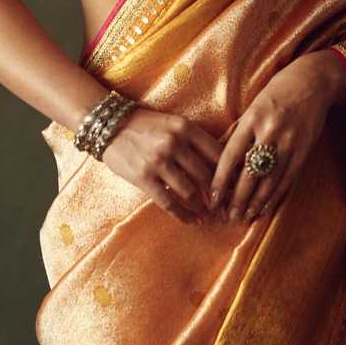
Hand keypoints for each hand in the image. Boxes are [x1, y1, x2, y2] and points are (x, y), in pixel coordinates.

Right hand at [100, 105, 222, 225]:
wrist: (109, 125)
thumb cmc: (145, 125)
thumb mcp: (173, 123)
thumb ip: (193, 140)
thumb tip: (219, 165)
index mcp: (185, 127)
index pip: (217, 153)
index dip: (229, 172)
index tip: (236, 185)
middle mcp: (174, 143)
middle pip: (206, 175)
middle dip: (218, 194)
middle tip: (226, 206)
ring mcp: (158, 161)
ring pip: (190, 191)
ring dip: (203, 207)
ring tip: (210, 215)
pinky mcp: (143, 177)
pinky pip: (168, 202)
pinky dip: (183, 215)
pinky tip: (191, 220)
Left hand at [207, 50, 345, 222]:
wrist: (312, 83)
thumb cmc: (276, 92)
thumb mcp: (252, 106)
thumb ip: (237, 132)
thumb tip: (216, 157)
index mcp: (253, 119)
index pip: (231, 156)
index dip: (220, 180)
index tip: (212, 198)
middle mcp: (270, 132)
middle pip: (249, 173)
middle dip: (237, 199)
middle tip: (226, 216)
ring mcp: (289, 143)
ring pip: (269, 181)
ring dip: (255, 203)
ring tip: (243, 217)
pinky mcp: (304, 151)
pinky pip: (287, 179)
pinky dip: (275, 196)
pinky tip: (264, 208)